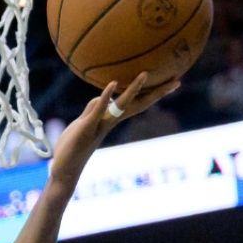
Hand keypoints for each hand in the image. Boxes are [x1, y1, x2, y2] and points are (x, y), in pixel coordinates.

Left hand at [47, 73, 182, 184]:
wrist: (65, 169)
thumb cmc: (74, 146)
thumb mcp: (86, 122)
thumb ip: (95, 108)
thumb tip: (106, 95)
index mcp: (112, 120)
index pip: (138, 104)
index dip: (155, 93)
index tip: (173, 82)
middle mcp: (111, 122)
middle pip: (139, 104)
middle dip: (158, 92)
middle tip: (176, 80)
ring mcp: (100, 125)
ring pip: (122, 105)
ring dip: (133, 90)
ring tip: (145, 74)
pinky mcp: (87, 126)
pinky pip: (99, 110)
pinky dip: (106, 97)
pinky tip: (113, 84)